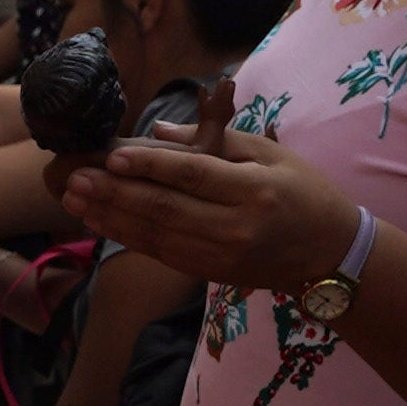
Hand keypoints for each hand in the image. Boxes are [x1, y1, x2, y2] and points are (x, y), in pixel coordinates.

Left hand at [61, 116, 348, 293]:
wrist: (330, 253)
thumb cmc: (303, 192)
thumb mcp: (270, 153)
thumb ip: (216, 139)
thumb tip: (158, 132)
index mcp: (254, 189)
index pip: (193, 175)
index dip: (150, 167)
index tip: (113, 156)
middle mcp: (236, 226)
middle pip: (166, 209)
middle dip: (116, 194)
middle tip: (75, 179)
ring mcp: (222, 255)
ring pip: (157, 236)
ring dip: (112, 218)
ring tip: (76, 200)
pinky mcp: (212, 273)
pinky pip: (162, 254)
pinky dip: (128, 237)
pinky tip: (101, 222)